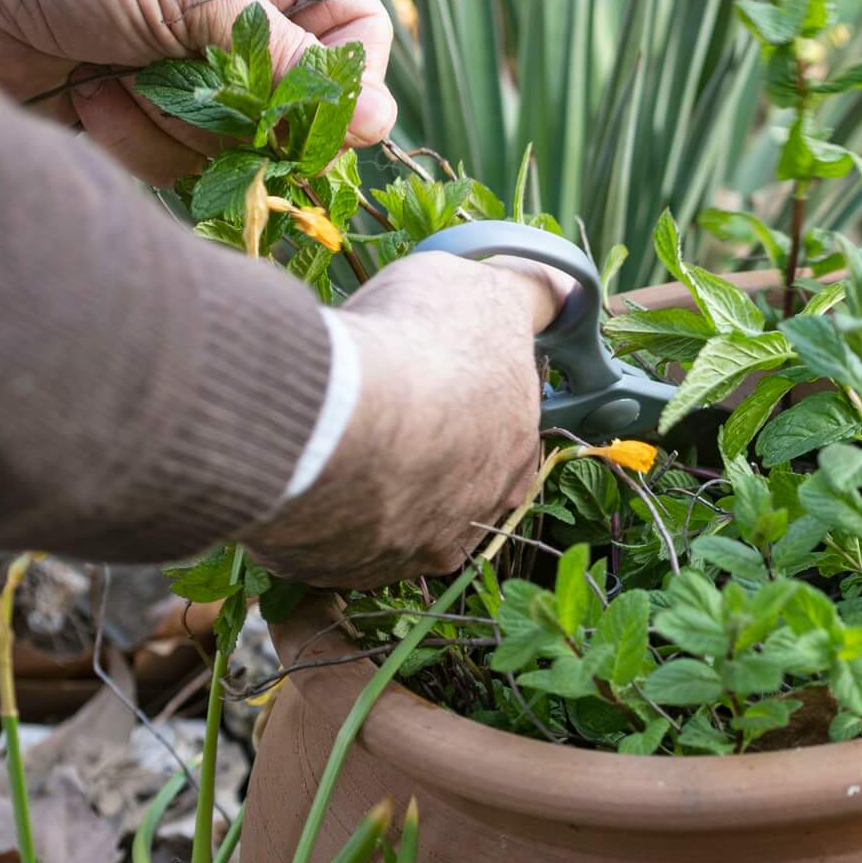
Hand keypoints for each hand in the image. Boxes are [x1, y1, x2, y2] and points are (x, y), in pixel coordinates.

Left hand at [0, 0, 395, 183]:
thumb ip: (292, 60)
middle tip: (209, 104)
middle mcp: (241, 15)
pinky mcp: (143, 116)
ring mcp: (192, 69)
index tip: (323, 115)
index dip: (350, 82)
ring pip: (242, 146)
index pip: (358, 33)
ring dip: (179, 126)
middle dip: (251, 116)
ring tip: (119, 78)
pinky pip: (179, 165)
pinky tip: (89, 98)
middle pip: (303, 106)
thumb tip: (380, 125)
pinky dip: (133, 139)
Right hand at [243, 254, 573, 589]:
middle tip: (372, 404)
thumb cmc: (419, 348)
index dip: (458, 401)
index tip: (422, 373)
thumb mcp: (488, 294)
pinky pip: (325, 540)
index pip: (494, 437)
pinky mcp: (334, 570)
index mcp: (513, 464)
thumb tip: (564, 292)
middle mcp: (466, 525)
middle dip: (414, 450)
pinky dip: (313, 506)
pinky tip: (296, 464)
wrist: (333, 416)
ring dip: (362, 482)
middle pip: (440, 485)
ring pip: (381, 518)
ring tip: (325, 432)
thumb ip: (529, 299)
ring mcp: (398, 556)